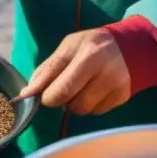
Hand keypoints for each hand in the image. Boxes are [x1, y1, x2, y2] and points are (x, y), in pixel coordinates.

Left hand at [16, 29, 131, 115]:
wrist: (130, 46)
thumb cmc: (91, 45)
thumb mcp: (68, 47)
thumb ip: (47, 69)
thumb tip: (27, 94)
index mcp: (88, 54)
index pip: (60, 86)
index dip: (43, 94)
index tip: (35, 95)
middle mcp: (105, 70)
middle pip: (70, 102)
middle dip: (57, 100)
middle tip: (58, 91)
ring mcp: (116, 85)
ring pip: (82, 110)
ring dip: (73, 104)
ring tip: (78, 88)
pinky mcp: (122, 97)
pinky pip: (96, 112)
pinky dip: (89, 105)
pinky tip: (93, 91)